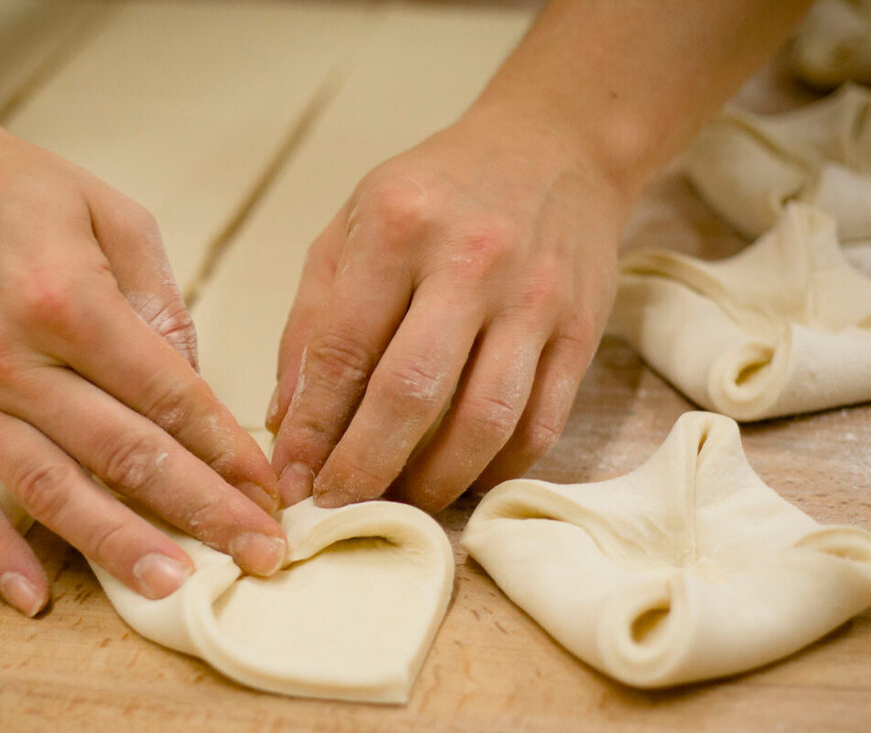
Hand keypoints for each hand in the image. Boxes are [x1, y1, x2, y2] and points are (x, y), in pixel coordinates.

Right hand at [0, 107, 286, 615]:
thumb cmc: (14, 189)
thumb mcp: (111, 215)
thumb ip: (159, 299)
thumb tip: (193, 378)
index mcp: (70, 301)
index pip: (169, 397)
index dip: (226, 451)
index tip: (265, 490)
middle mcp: (14, 356)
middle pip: (124, 452)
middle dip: (200, 510)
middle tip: (256, 554)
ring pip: (49, 487)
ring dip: (116, 543)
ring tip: (172, 586)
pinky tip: (33, 594)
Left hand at [267, 108, 634, 512]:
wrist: (556, 148)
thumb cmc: (437, 191)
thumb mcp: (354, 225)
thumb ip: (314, 318)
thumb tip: (288, 418)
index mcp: (397, 225)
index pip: (342, 349)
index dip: (311, 428)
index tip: (290, 479)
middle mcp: (471, 261)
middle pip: (412, 394)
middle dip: (365, 469)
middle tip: (338, 509)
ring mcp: (535, 299)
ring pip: (484, 421)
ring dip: (434, 482)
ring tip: (400, 504)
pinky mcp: (582, 331)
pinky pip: (540, 424)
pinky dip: (496, 468)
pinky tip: (462, 478)